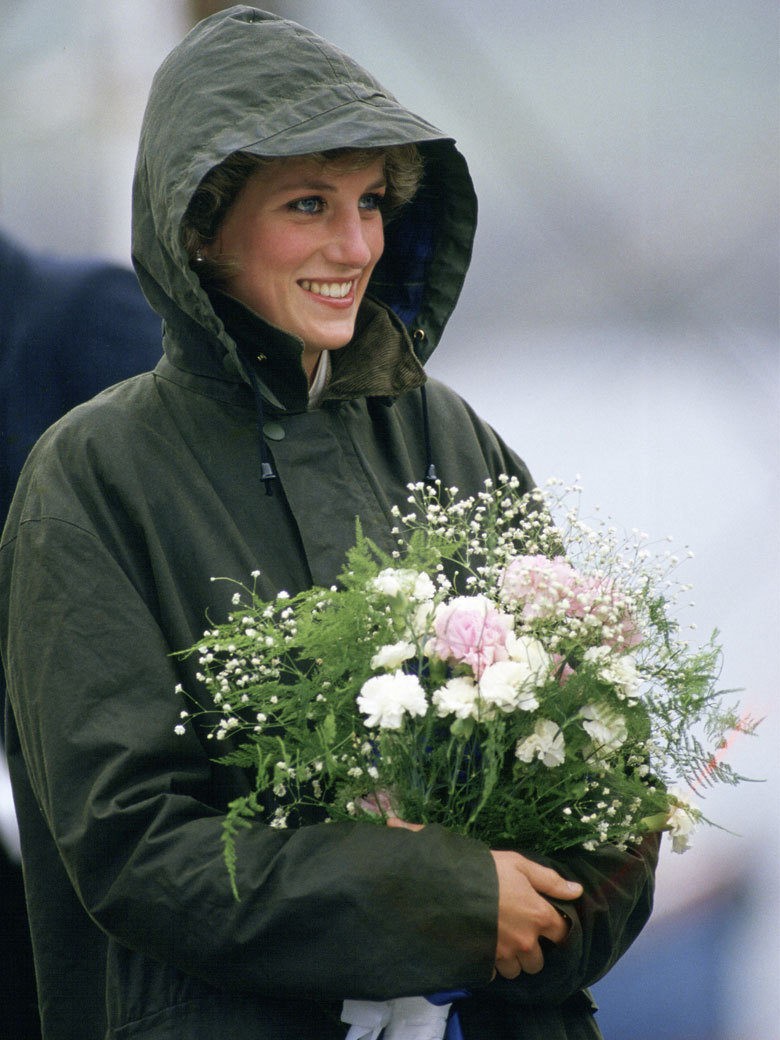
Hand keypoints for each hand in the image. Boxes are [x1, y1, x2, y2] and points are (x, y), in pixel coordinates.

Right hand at [385, 820, 581, 978]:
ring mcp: (504, 954)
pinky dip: (492, 964)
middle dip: (532, 951)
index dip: (557, 929)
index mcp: (539, 916)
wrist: (450, 885)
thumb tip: (577, 891)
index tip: (547, 924)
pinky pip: (494, 973)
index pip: (563, 935)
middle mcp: (526, 941)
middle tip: (519, 933)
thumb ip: (550, 881)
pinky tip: (486, 947)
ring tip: (501, 941)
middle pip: (538, 962)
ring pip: (517, 970)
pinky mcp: (485, 962)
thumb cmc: (489, 872)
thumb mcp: (521, 865)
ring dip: (513, 960)